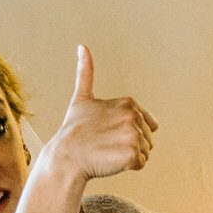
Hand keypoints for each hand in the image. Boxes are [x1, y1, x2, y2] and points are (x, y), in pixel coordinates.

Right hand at [40, 45, 156, 181]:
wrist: (66, 156)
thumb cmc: (74, 130)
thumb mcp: (82, 98)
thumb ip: (86, 73)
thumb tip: (82, 46)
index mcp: (128, 103)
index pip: (146, 124)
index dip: (127, 132)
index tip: (107, 132)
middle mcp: (133, 116)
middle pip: (147, 138)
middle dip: (129, 144)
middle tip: (106, 144)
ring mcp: (133, 134)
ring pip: (145, 151)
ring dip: (129, 156)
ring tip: (108, 152)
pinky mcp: (132, 153)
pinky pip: (141, 164)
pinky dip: (128, 166)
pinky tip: (111, 160)